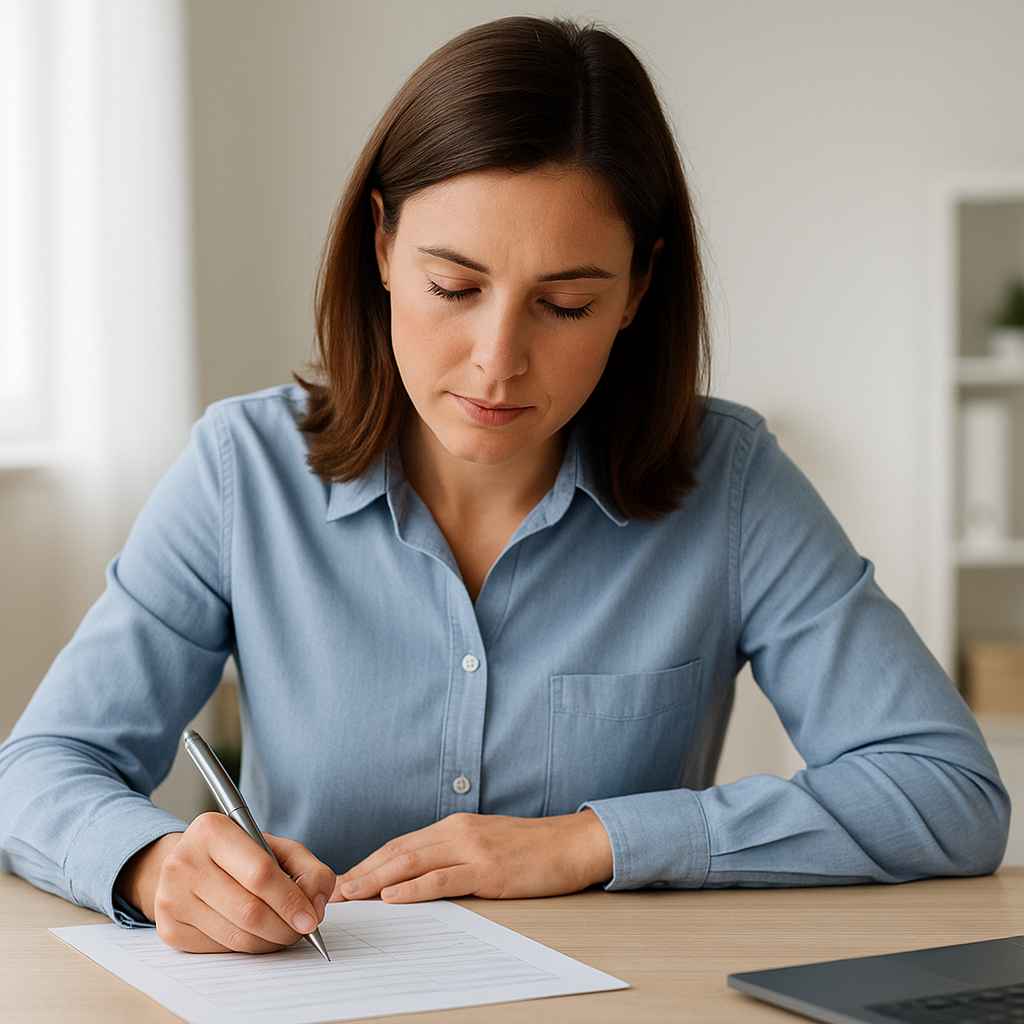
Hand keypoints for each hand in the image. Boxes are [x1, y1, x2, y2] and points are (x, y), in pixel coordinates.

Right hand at [145, 812, 335, 953]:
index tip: (311, 919)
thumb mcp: (275, 847)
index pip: (260, 873)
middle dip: (285, 927)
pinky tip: (255, 934)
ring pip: (236, 936)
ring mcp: (171, 898)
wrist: (188, 864)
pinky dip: (247, 947)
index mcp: (212, 830)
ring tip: (283, 932)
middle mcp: (184, 862)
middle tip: (302, 930)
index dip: (291, 901)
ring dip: (269, 941)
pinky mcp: (169, 929)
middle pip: (249, 910)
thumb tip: (315, 905)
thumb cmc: (238, 855)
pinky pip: (220, 949)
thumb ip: (307, 868)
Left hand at [330, 810, 612, 903]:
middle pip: (398, 851)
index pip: (401, 843)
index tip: (345, 879)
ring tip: (351, 895)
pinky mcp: (488, 870)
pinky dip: (413, 888)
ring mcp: (472, 849)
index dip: (369, 861)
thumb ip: (454, 852)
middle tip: (335, 891)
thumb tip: (420, 875)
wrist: (571, 843)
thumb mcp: (485, 842)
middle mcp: (457, 832)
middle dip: (363, 871)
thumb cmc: (531, 848)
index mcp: (454, 826)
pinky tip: (393, 896)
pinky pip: (443, 879)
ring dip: (376, 880)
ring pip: (412, 863)